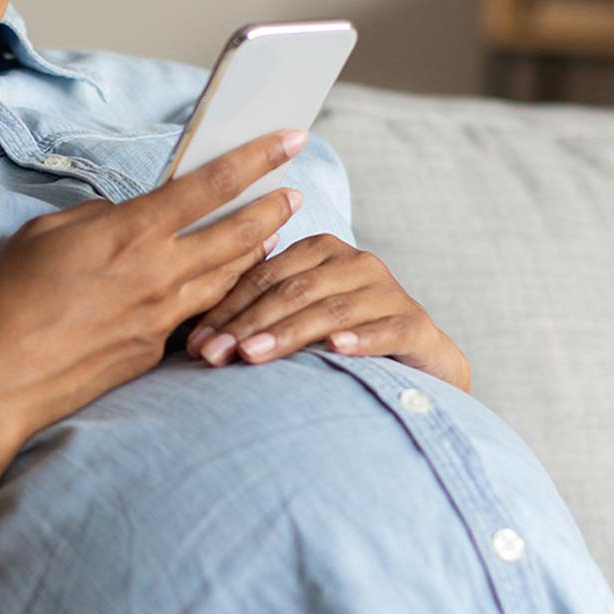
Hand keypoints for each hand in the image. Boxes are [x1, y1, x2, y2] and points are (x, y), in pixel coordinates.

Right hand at [0, 128, 310, 447]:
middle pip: (238, 235)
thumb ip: (99, 219)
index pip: (211, 185)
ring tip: (269, 236)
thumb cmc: (6, 299)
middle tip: (294, 193)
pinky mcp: (152, 352)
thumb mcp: (46, 233)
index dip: (256, 158)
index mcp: (130, 233)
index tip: (289, 140)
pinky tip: (220, 286)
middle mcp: (157, 274)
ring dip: (254, 252)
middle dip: (273, 209)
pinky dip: (216, 293)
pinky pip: (196, 313)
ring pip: (227, 278)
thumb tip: (128, 218)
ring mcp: (160, 318)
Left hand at [182, 233, 471, 392]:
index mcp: (319, 251)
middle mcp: (354, 262)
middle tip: (212, 355)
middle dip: (246, 324)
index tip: (194, 342)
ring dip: (287, 334)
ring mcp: (387, 290)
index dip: (226, 307)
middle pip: (290, 291)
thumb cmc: (342, 338)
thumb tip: (194, 338)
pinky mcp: (414, 323)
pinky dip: (359, 339)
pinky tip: (335, 350)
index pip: (262, 275)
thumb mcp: (298, 319)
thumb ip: (259, 315)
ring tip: (252, 355)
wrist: (419, 362)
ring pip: (328, 311)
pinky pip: (383, 329)